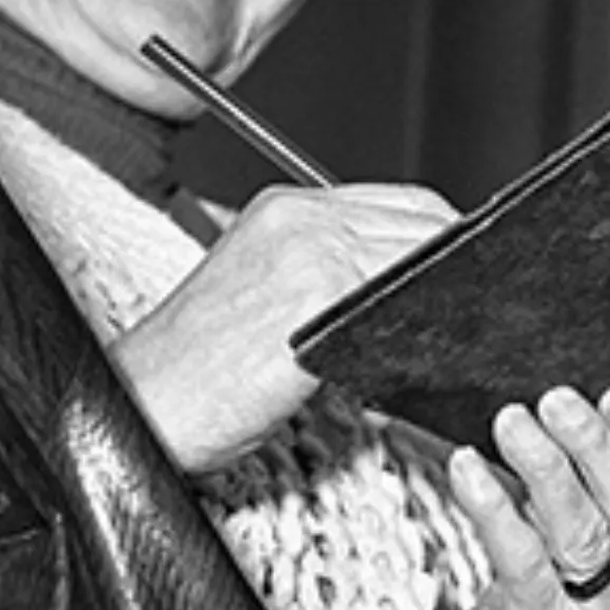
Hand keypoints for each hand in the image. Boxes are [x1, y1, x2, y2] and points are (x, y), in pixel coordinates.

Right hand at [112, 182, 459, 472]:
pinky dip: (423, 334)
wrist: (137, 407)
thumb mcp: (263, 297)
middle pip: (427, 224)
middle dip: (457, 270)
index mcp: (286, 208)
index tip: (466, 277)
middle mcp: (300, 216)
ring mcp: (311, 251)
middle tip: (473, 318)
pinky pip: (401, 302)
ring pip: (422, 260)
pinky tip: (414, 368)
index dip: (444, 241)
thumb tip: (409, 294)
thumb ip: (332, 276)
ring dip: (447, 305)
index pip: (405, 203)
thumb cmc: (194, 372)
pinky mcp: (317, 295)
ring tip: (446, 347)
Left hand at [445, 386, 609, 609]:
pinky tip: (469, 470)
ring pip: (581, 533)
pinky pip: (522, 563)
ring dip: (545, 467)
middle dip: (595, 446)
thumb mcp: (608, 538)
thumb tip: (586, 408)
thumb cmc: (562, 590)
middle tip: (558, 401)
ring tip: (514, 422)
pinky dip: (493, 508)